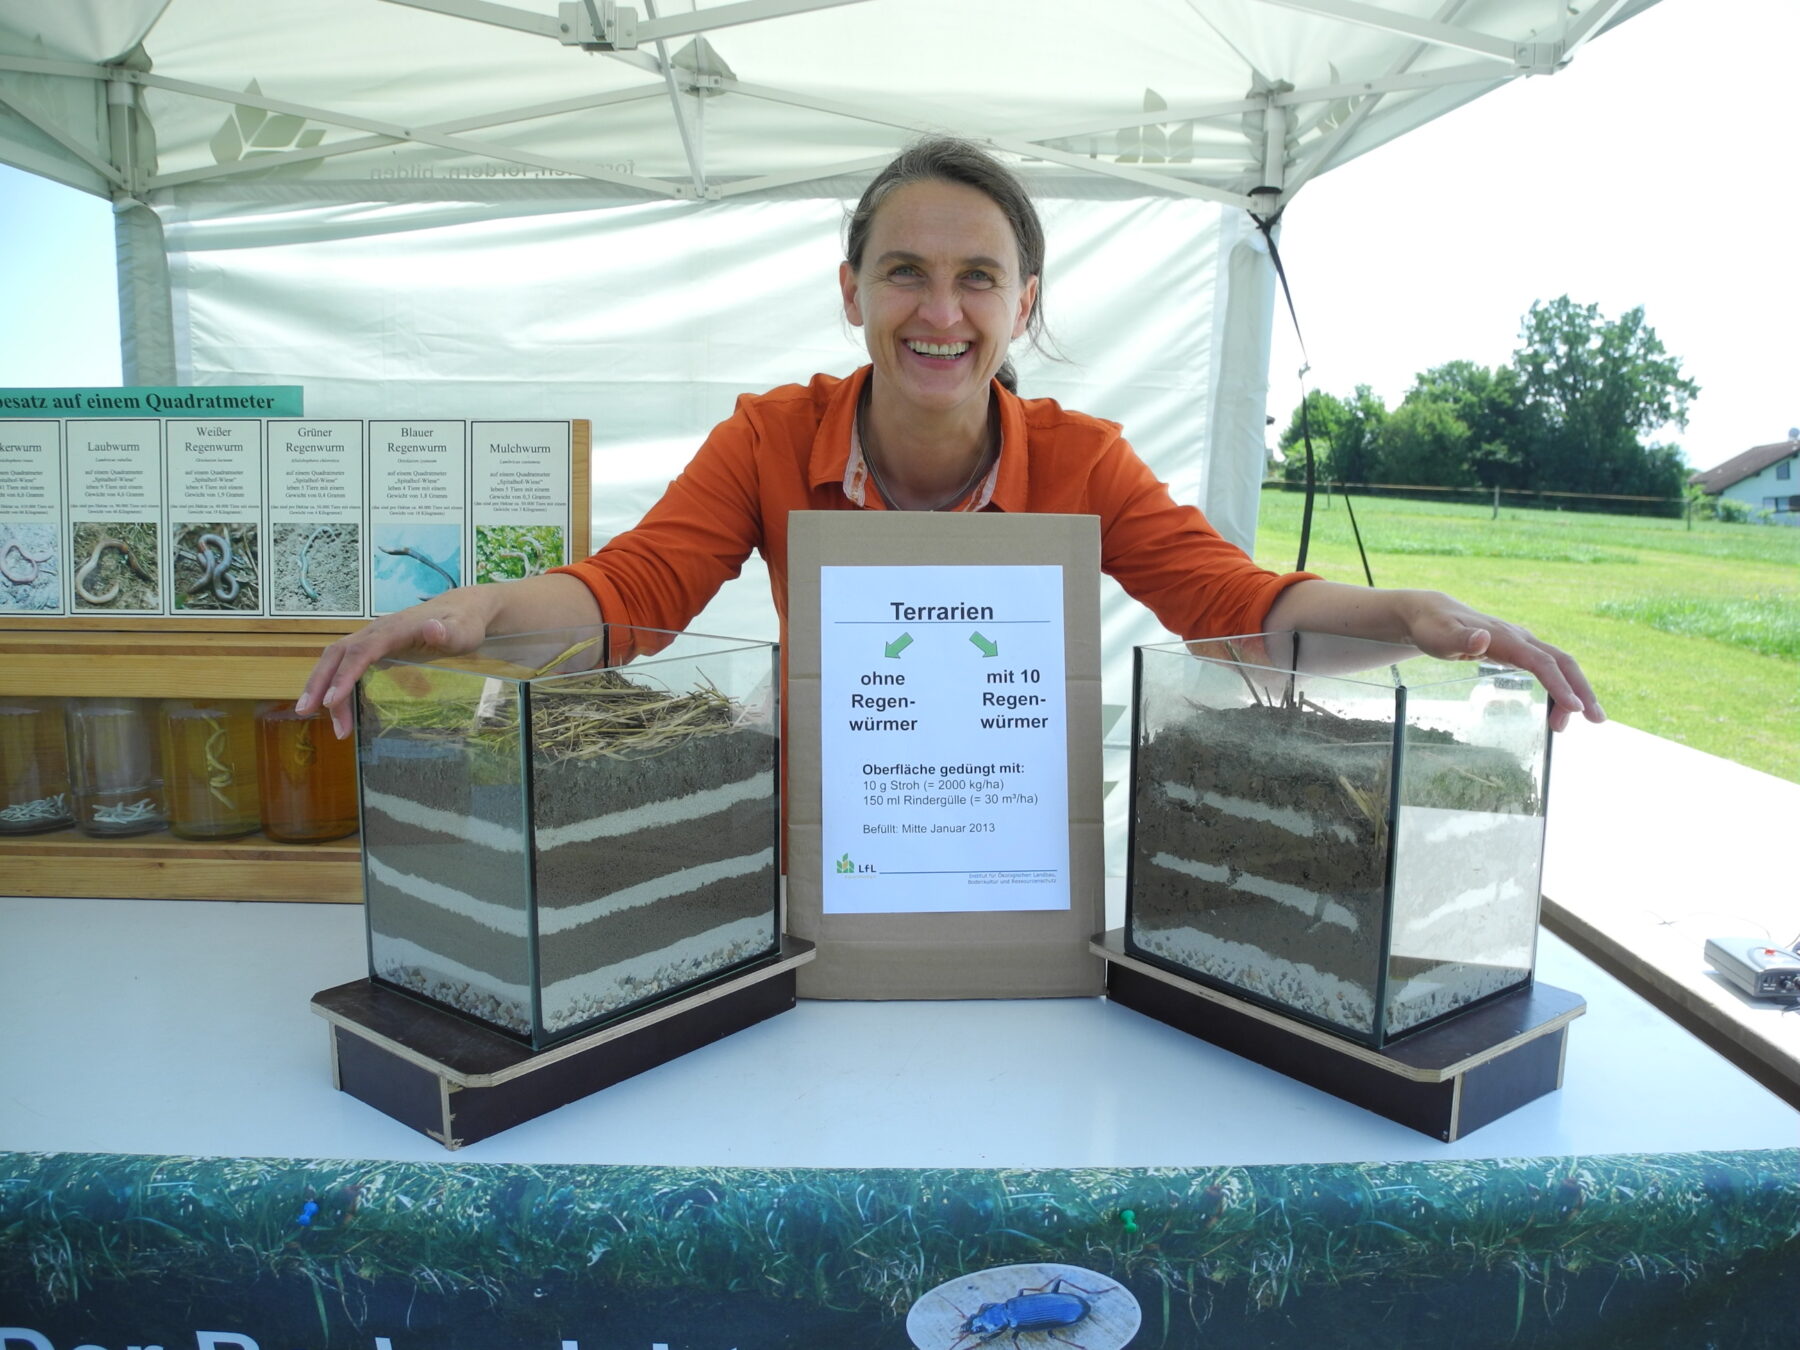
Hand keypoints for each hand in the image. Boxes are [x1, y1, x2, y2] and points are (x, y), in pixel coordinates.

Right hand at [296, 586, 499, 738]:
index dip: (344, 676)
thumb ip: (447, 632)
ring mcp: (373, 638)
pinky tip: (336, 707)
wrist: (463, 609)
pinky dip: (336, 684)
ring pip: (337, 660)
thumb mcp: (462, 630)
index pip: (361, 652)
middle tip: (307, 712)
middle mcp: (376, 631)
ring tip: (324, 720)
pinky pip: (346, 664)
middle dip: (319, 683)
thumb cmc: (463, 623)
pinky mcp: (374, 647)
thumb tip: (432, 627)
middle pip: (337, 655)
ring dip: (323, 686)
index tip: (332, 701)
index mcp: (393, 628)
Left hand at [1400, 592, 1604, 733]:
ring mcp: (1522, 644)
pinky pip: (1548, 669)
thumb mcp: (1439, 635)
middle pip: (1562, 662)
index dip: (1559, 684)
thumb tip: (1483, 639)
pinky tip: (1563, 708)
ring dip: (1574, 692)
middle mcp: (1520, 638)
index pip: (1541, 661)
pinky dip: (1561, 687)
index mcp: (1505, 637)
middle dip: (1582, 690)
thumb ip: (1460, 638)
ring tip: (1578, 723)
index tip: (1575, 708)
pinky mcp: (1519, 652)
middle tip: (1596, 721)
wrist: (1431, 614)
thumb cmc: (1433, 627)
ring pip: (1559, 665)